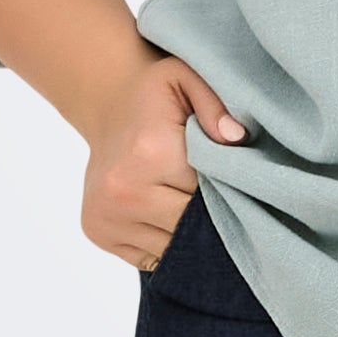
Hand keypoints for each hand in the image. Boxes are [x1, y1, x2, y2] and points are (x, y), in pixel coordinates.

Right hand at [80, 49, 246, 272]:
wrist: (106, 106)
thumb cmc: (154, 95)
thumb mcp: (187, 79)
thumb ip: (216, 106)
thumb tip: (236, 138)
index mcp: (150, 154)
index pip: (209, 194)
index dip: (230, 191)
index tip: (239, 183)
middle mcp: (122, 191)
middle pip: (190, 227)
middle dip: (212, 218)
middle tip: (224, 199)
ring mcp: (106, 216)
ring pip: (172, 248)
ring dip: (189, 236)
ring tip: (195, 207)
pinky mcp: (98, 232)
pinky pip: (150, 257)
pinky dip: (167, 243)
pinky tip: (168, 215)